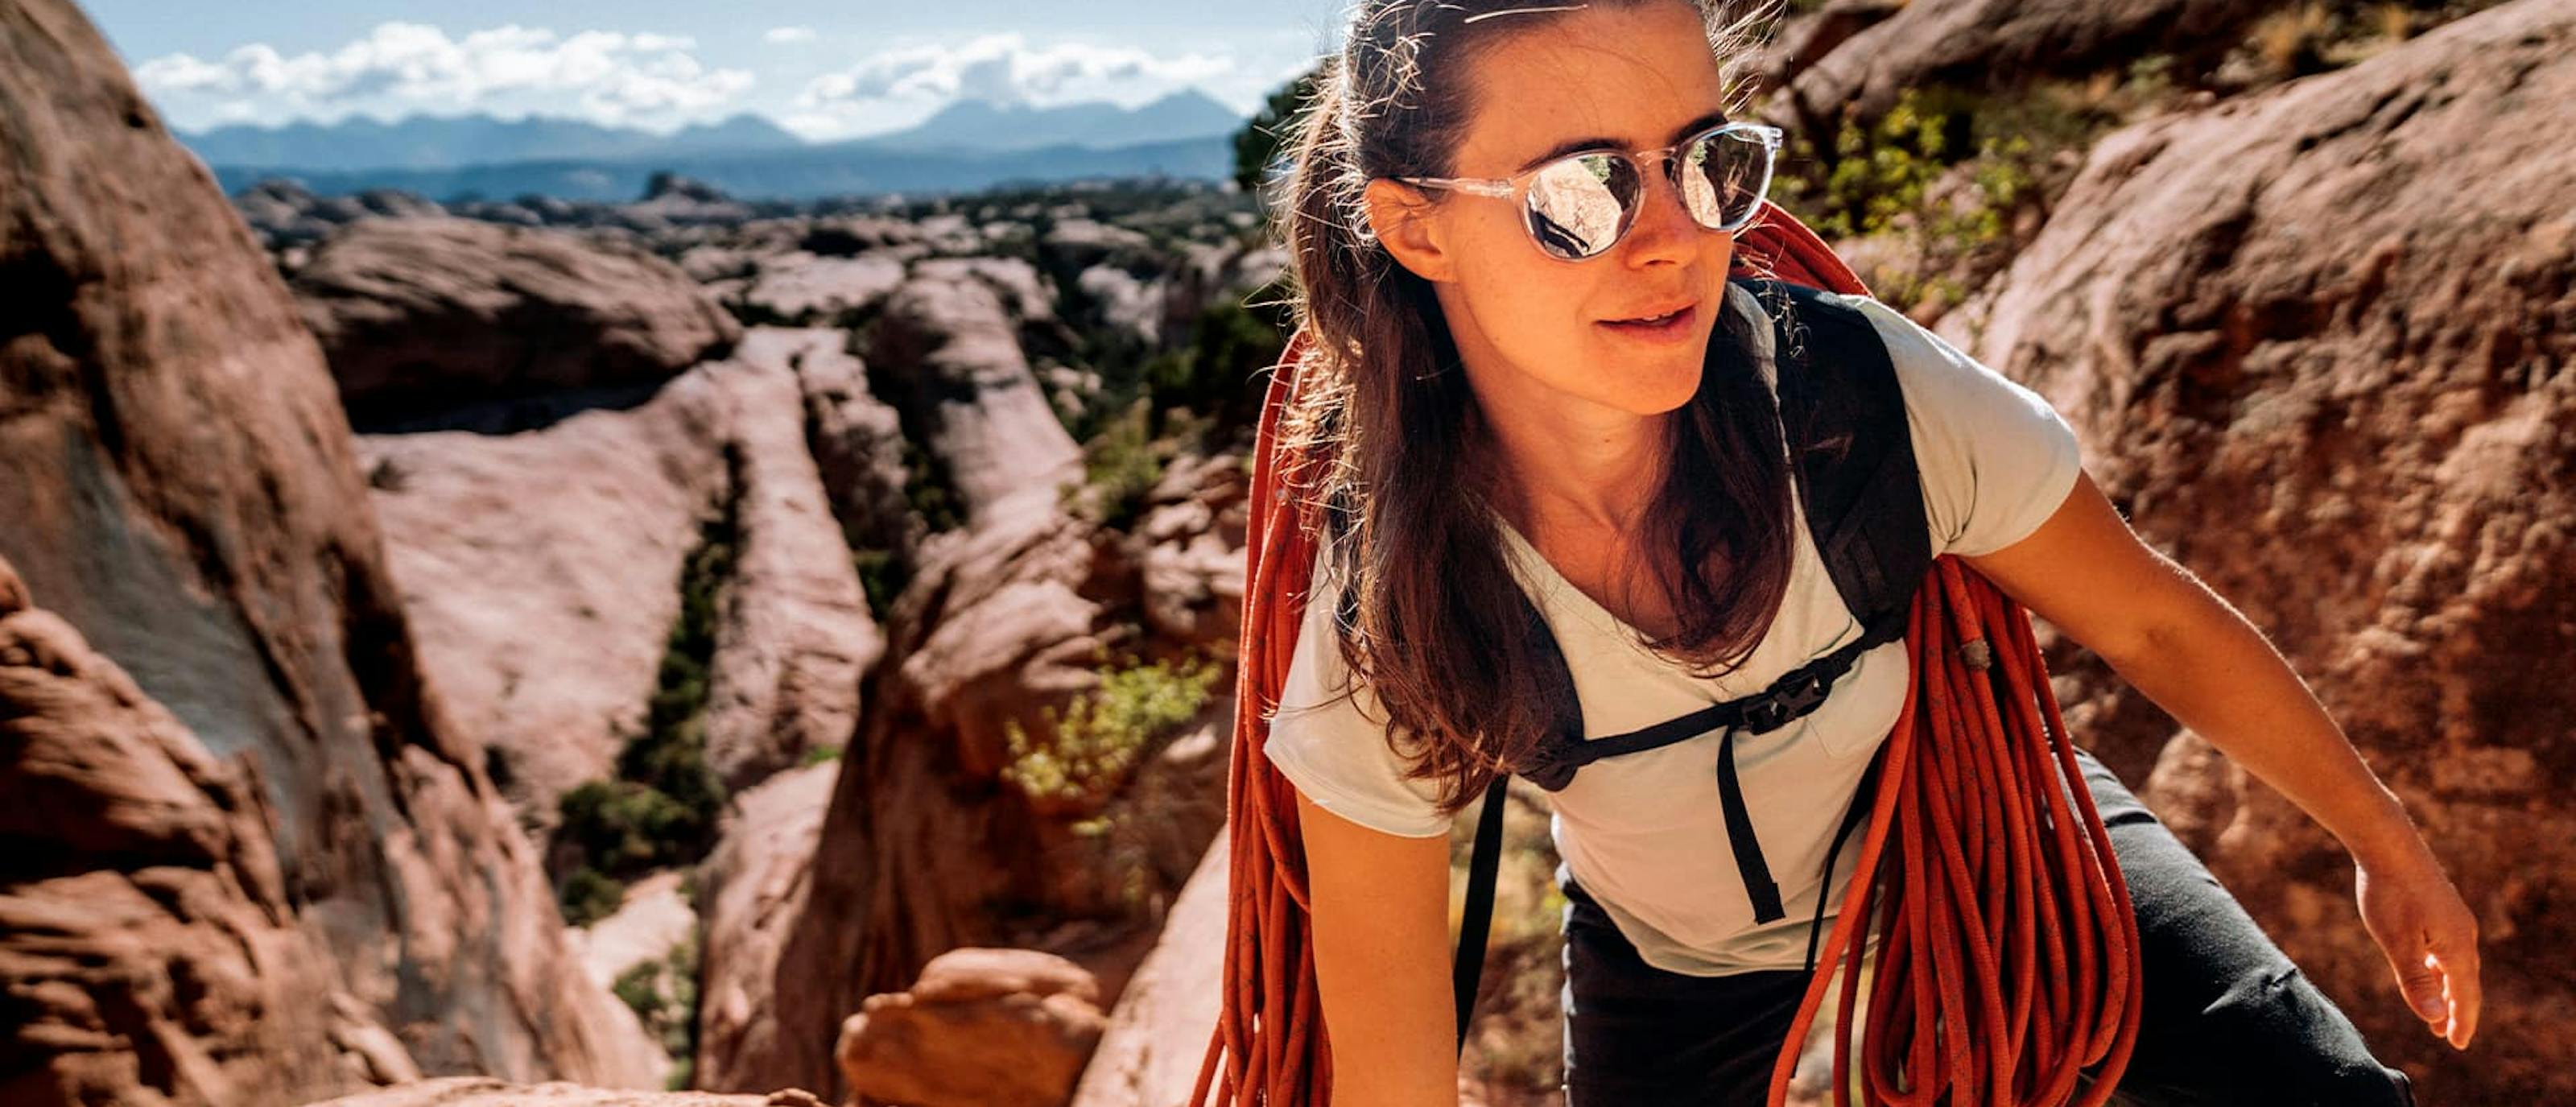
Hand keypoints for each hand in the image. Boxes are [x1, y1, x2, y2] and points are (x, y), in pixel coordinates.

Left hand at [2354, 842, 2480, 1048]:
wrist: (2388, 844)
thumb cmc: (2389, 894)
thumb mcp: (2397, 943)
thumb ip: (2415, 981)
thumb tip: (2436, 1018)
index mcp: (2456, 947)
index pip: (2464, 995)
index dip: (2461, 1021)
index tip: (2456, 1044)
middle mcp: (2463, 934)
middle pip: (2464, 982)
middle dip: (2455, 1010)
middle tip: (2446, 1035)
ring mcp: (2454, 919)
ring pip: (2455, 964)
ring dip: (2445, 989)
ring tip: (2435, 1009)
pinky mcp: (2441, 907)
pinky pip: (2446, 947)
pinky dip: (2439, 966)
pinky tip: (2427, 968)